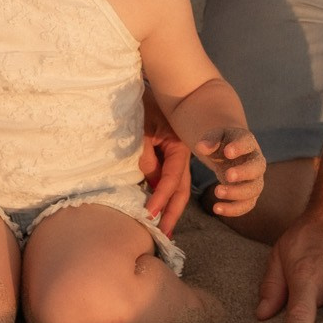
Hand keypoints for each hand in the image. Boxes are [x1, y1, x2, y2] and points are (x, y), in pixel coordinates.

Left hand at [139, 90, 192, 236]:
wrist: (142, 87)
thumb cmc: (140, 105)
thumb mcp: (141, 130)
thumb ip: (145, 157)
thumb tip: (149, 184)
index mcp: (179, 145)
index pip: (172, 179)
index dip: (160, 198)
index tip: (148, 214)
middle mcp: (181, 153)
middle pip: (180, 189)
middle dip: (171, 213)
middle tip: (162, 236)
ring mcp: (175, 155)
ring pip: (176, 187)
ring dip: (168, 207)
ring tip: (161, 230)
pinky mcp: (166, 156)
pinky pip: (166, 179)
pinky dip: (161, 194)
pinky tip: (156, 209)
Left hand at [194, 127, 264, 216]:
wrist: (228, 153)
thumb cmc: (221, 143)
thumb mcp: (214, 137)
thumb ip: (209, 140)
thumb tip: (201, 147)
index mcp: (247, 142)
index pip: (247, 142)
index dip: (239, 147)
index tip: (227, 152)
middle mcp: (256, 161)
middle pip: (257, 168)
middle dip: (243, 173)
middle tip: (227, 176)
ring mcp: (255, 179)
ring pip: (254, 189)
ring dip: (237, 193)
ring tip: (217, 192)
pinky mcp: (249, 194)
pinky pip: (246, 204)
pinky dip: (233, 209)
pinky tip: (217, 209)